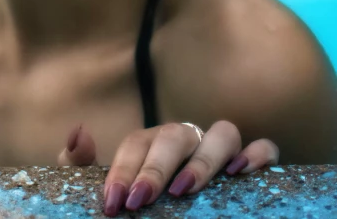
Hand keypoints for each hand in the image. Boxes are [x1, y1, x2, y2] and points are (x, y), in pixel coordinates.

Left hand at [58, 121, 279, 215]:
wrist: (161, 210)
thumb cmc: (137, 196)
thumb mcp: (107, 186)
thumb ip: (81, 163)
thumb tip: (78, 132)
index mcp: (152, 141)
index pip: (136, 143)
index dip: (123, 170)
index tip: (113, 204)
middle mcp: (186, 139)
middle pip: (175, 135)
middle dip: (155, 168)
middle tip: (139, 202)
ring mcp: (218, 148)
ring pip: (222, 132)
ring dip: (203, 159)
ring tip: (183, 190)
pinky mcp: (249, 163)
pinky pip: (263, 148)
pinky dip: (256, 154)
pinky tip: (239, 175)